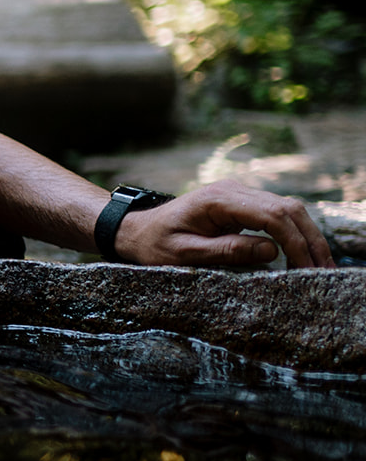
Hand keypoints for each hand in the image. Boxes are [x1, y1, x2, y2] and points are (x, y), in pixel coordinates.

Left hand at [114, 179, 335, 267]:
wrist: (136, 229)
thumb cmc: (155, 245)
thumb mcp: (184, 255)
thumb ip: (226, 251)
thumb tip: (271, 251)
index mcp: (218, 200)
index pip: (271, 216)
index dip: (294, 242)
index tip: (306, 268)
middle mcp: (232, 190)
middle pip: (287, 208)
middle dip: (310, 239)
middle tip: (324, 270)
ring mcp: (238, 194)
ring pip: (287, 208)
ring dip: (307, 236)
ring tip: (320, 266)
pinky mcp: (241, 203)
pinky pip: (276, 213)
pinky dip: (294, 232)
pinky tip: (303, 254)